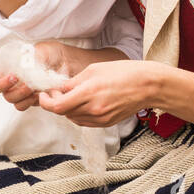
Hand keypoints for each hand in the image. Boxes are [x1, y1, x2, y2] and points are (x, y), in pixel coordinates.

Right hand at [0, 40, 72, 110]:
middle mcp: (12, 83)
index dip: (0, 84)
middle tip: (29, 84)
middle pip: (5, 95)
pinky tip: (41, 94)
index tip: (14, 77)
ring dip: (25, 97)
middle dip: (17, 91)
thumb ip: (31, 58)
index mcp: (7, 70)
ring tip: (36, 89)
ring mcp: (23, 92)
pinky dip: (33, 102)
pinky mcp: (34, 99)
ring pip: (16, 102)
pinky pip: (28, 106)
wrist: (69, 62)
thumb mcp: (42, 50)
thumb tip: (23, 66)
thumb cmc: (52, 52)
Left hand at [38, 59, 159, 126]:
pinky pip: (84, 121)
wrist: (149, 86)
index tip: (44, 94)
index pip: (57, 106)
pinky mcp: (107, 123)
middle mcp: (94, 110)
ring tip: (73, 96)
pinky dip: (78, 114)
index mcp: (88, 94)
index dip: (46, 102)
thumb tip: (58, 89)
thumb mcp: (93, 70)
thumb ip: (73, 82)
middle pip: (63, 113)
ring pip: (73, 118)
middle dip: (55, 103)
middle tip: (57, 92)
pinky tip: (83, 103)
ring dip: (67, 109)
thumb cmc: (123, 72)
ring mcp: (101, 119)